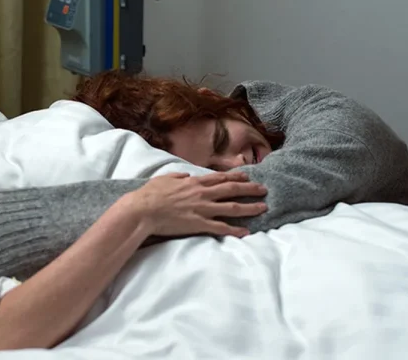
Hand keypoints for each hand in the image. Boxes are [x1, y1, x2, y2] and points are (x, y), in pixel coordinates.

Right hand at [125, 171, 266, 237]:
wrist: (143, 209)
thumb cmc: (150, 194)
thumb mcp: (164, 178)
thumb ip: (177, 176)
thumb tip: (186, 175)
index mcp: (194, 182)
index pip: (220, 178)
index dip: (235, 176)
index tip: (247, 176)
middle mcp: (202, 194)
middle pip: (232, 189)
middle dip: (249, 189)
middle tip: (263, 189)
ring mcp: (202, 209)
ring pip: (232, 207)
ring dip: (249, 207)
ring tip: (263, 207)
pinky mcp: (198, 224)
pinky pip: (220, 227)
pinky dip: (234, 230)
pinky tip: (245, 231)